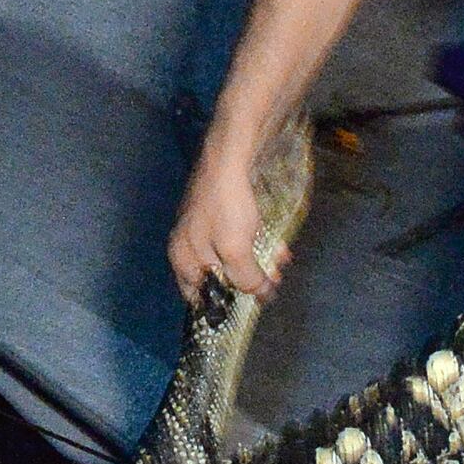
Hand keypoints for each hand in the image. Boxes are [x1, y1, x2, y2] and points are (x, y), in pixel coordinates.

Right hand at [168, 132, 287, 301]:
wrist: (233, 156)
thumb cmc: (227, 206)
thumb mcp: (235, 251)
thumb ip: (246, 279)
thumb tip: (261, 296)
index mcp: (182, 257)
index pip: (197, 297)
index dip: (224, 305)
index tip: (250, 308)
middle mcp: (188, 245)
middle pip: (219, 276)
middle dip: (249, 280)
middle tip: (273, 281)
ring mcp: (204, 227)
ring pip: (233, 256)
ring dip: (259, 261)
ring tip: (281, 259)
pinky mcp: (221, 212)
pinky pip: (240, 237)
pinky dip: (259, 242)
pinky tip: (278, 242)